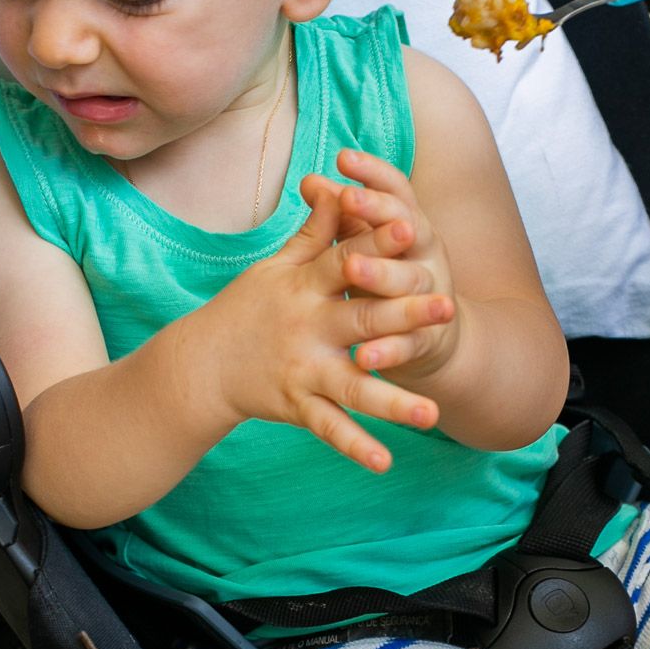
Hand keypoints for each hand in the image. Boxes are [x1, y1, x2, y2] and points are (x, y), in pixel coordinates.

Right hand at [193, 177, 451, 471]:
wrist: (199, 366)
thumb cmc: (246, 308)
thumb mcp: (276, 267)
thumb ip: (315, 232)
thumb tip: (339, 187)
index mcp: (304, 286)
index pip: (345, 259)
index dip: (377, 243)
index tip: (413, 228)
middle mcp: (306, 327)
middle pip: (362, 319)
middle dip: (406, 315)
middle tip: (449, 309)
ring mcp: (302, 370)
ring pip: (353, 387)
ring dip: (393, 402)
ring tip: (432, 415)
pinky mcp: (296, 405)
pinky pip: (329, 429)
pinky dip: (355, 446)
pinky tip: (385, 461)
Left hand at [309, 149, 461, 381]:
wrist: (433, 341)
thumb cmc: (387, 283)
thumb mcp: (369, 246)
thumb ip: (342, 217)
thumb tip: (309, 181)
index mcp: (411, 227)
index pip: (395, 192)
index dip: (372, 173)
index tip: (342, 157)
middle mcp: (425, 256)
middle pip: (405, 229)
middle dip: (378, 213)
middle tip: (348, 200)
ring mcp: (430, 297)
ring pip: (409, 282)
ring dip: (383, 274)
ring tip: (353, 269)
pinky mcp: (428, 340)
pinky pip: (409, 343)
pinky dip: (387, 349)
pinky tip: (363, 355)